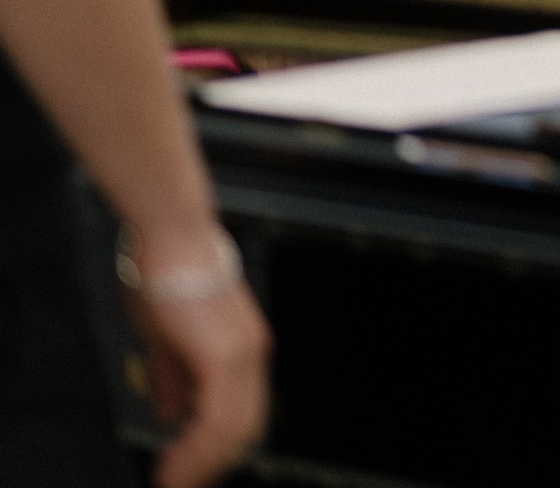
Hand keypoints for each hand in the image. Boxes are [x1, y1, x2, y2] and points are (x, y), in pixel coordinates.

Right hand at [125, 228, 269, 487]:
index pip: (241, 415)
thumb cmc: (166, 276)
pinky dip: (197, 449)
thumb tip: (173, 413)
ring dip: (202, 464)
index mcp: (241, 351)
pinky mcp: (226, 355)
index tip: (190, 471)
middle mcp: (251, 355)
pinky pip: (218, 418)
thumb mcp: (166, 338)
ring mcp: (243, 355)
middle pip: (245, 429)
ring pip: (235, 431)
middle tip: (182, 483)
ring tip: (175, 481)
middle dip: (212, 464)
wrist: (171, 238)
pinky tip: (176, 465)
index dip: (217, 449)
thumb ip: (173, 377)